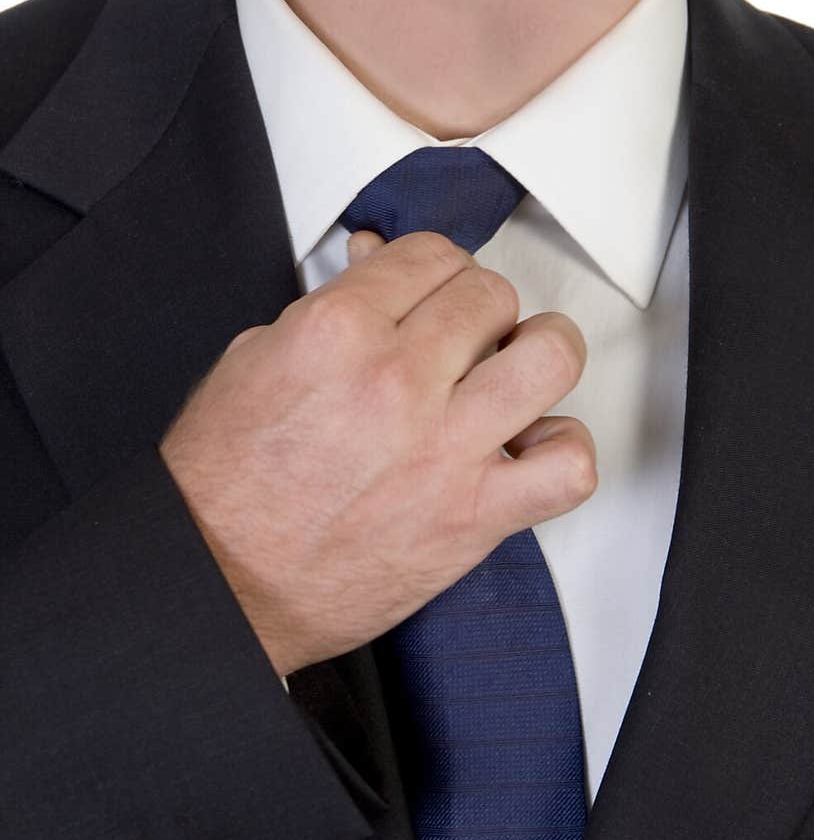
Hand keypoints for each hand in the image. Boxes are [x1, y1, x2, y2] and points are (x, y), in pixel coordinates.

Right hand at [159, 230, 596, 676]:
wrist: (221, 585)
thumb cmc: (225, 486)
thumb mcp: (257, 359)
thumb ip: (330, 306)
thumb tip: (377, 263)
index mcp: (336, 332)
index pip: (431, 255)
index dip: (435, 267)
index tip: (432, 289)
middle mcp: (396, 382)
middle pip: (491, 295)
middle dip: (478, 307)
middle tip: (462, 333)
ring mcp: (442, 449)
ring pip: (550, 357)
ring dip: (540, 352)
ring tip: (517, 367)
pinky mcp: (472, 516)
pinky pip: (565, 466)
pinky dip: (563, 449)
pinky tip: (531, 445)